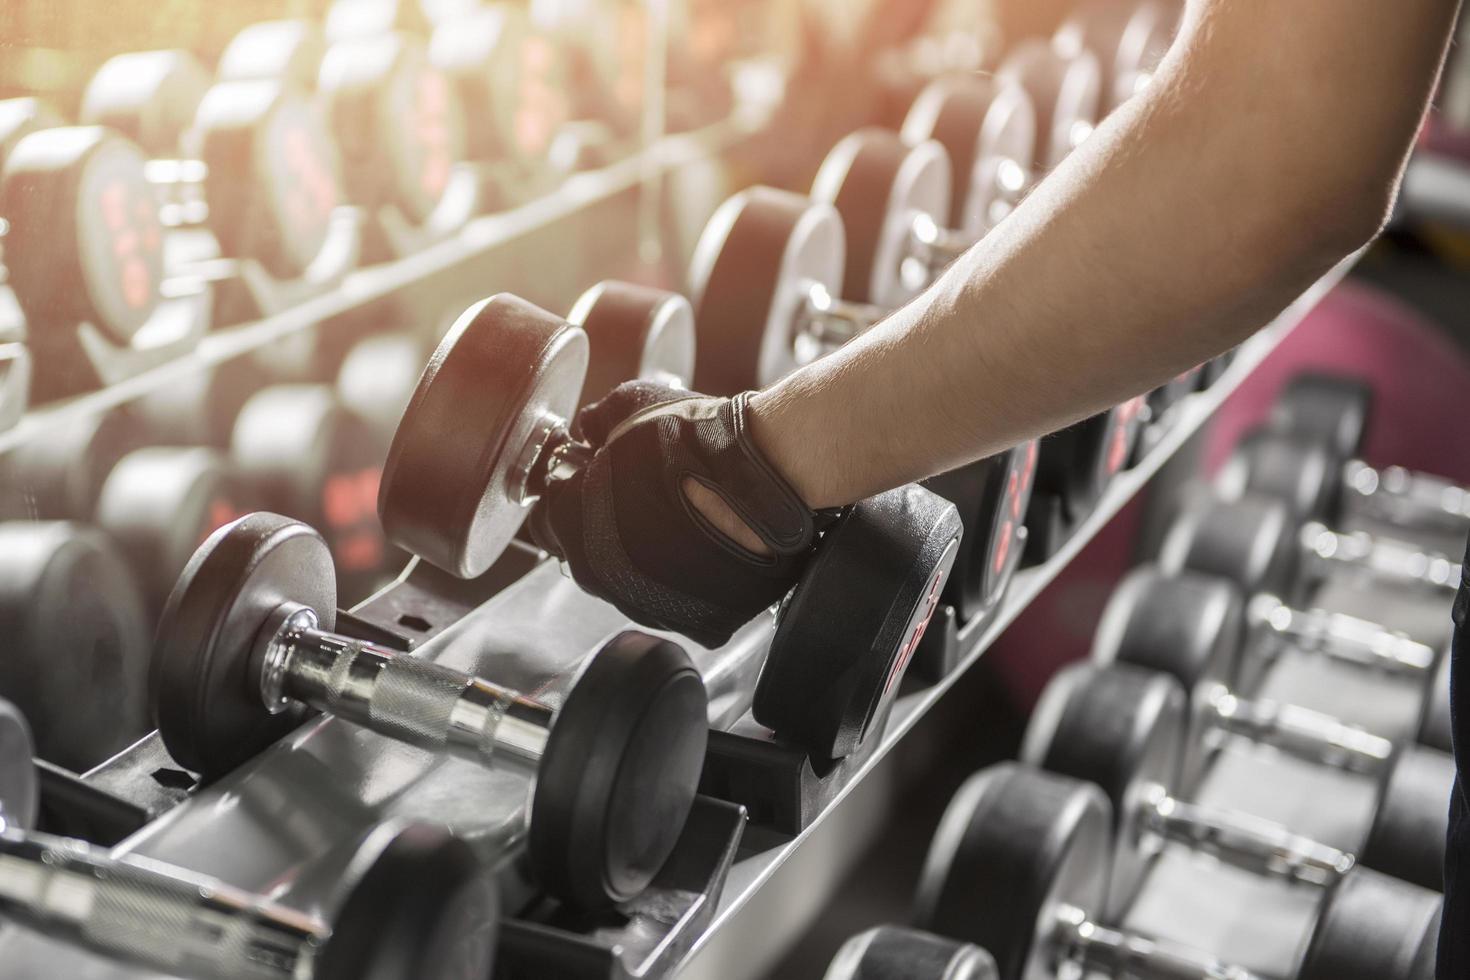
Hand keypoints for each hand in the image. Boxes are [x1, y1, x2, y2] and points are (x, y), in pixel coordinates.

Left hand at [530, 382, 830, 647]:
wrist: (766, 476)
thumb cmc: (698, 441)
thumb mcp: (631, 403)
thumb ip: (596, 419)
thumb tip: (588, 429)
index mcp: (574, 527)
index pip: (549, 514)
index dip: (571, 487)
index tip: (593, 473)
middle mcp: (604, 578)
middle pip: (584, 552)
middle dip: (600, 522)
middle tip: (638, 492)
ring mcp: (649, 605)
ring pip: (630, 582)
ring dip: (642, 553)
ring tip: (678, 518)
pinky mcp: (696, 623)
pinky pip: (676, 600)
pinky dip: (682, 578)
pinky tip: (703, 546)